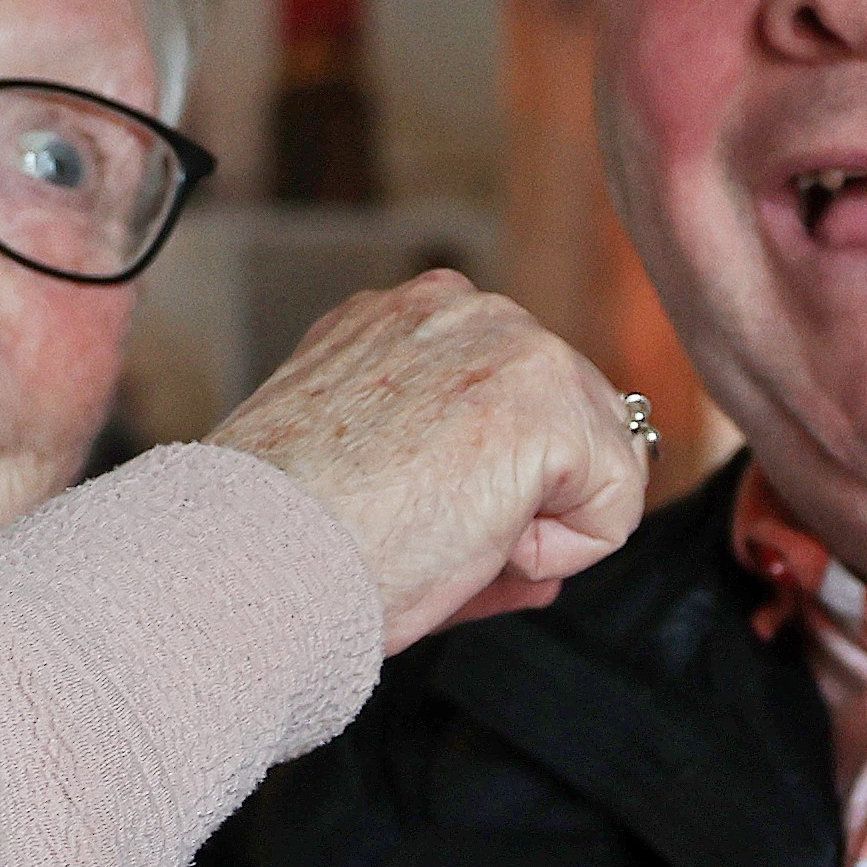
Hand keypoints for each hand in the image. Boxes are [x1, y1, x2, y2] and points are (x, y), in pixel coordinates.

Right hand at [201, 272, 652, 650]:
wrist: (251, 558)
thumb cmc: (282, 538)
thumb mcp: (356, 473)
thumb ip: (446, 477)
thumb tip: (534, 550)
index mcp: (399, 319)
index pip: (505, 401)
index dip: (485, 489)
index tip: (416, 516)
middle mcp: (455, 307)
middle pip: (567, 421)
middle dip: (526, 502)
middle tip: (434, 540)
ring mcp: (507, 341)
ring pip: (598, 458)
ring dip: (540, 525)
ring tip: (448, 538)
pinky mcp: (546, 400)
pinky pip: (615, 504)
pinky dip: (561, 553)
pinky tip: (476, 545)